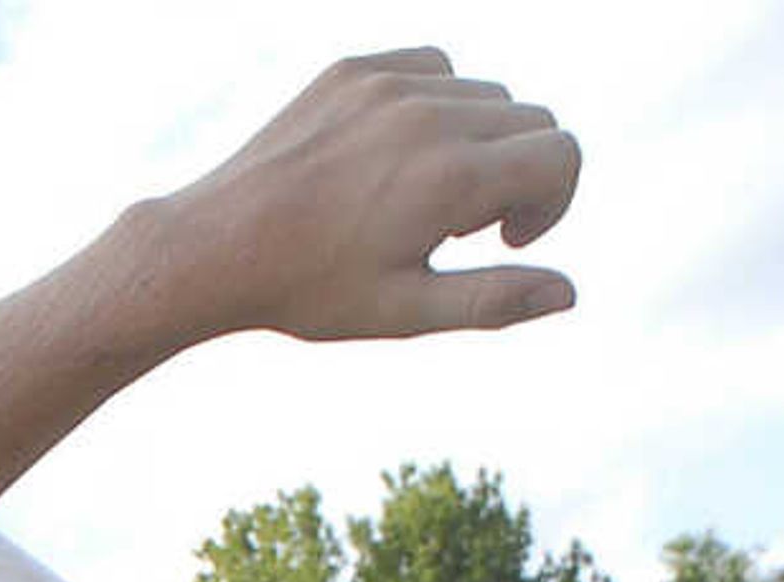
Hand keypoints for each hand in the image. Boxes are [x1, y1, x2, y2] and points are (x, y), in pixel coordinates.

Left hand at [146, 53, 578, 348]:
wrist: (215, 247)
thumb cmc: (312, 290)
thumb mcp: (407, 313)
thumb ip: (495, 300)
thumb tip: (568, 295)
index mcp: (451, 177)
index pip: (562, 153)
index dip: (554, 202)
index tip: (506, 238)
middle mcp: (427, 115)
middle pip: (531, 120)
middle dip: (519, 173)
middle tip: (458, 229)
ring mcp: (387, 84)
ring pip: (484, 93)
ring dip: (478, 140)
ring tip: (421, 196)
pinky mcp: (354, 69)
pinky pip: (433, 66)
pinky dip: (436, 105)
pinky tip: (395, 158)